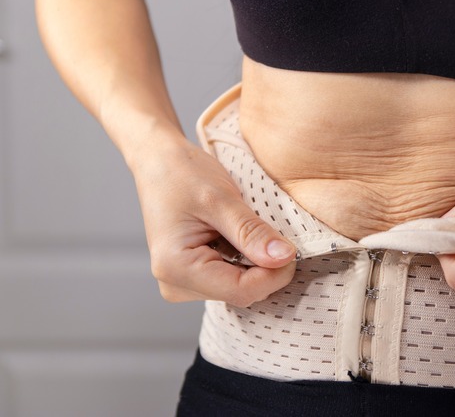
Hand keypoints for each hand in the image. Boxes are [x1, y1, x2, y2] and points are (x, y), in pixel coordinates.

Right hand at [131, 135, 296, 306]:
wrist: (160, 163)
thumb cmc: (182, 174)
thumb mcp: (222, 199)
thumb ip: (253, 232)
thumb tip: (284, 258)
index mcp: (176, 268)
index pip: (242, 291)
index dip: (275, 273)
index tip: (291, 248)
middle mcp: (176, 284)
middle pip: (243, 293)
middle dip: (266, 267)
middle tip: (271, 232)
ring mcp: (184, 284)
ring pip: (242, 288)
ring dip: (257, 263)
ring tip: (247, 230)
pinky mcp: (195, 278)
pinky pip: (234, 279)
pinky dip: (247, 260)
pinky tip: (240, 237)